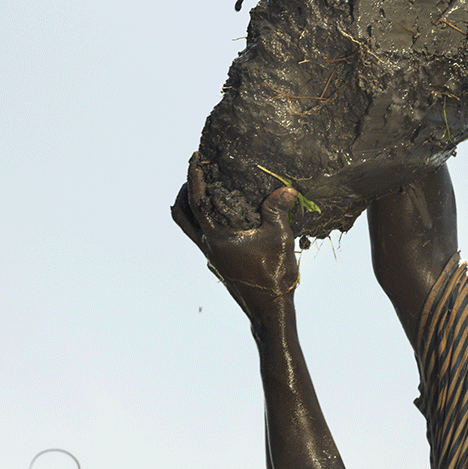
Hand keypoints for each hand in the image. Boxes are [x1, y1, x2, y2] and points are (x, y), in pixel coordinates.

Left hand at [172, 154, 299, 316]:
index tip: (195, 157)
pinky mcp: (218, 264)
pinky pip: (201, 236)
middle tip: (195, 172)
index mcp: (216, 236)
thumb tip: (286, 188)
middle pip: (180, 214)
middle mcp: (207, 246)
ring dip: (190, 207)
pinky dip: (203, 220)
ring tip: (205, 191)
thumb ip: (278, 210)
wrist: (269, 311)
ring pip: (188, 227)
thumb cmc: (274, 277)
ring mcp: (211, 256)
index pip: (196, 199)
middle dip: (184, 190)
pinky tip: (224, 216)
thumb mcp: (280, 238)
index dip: (193, 175)